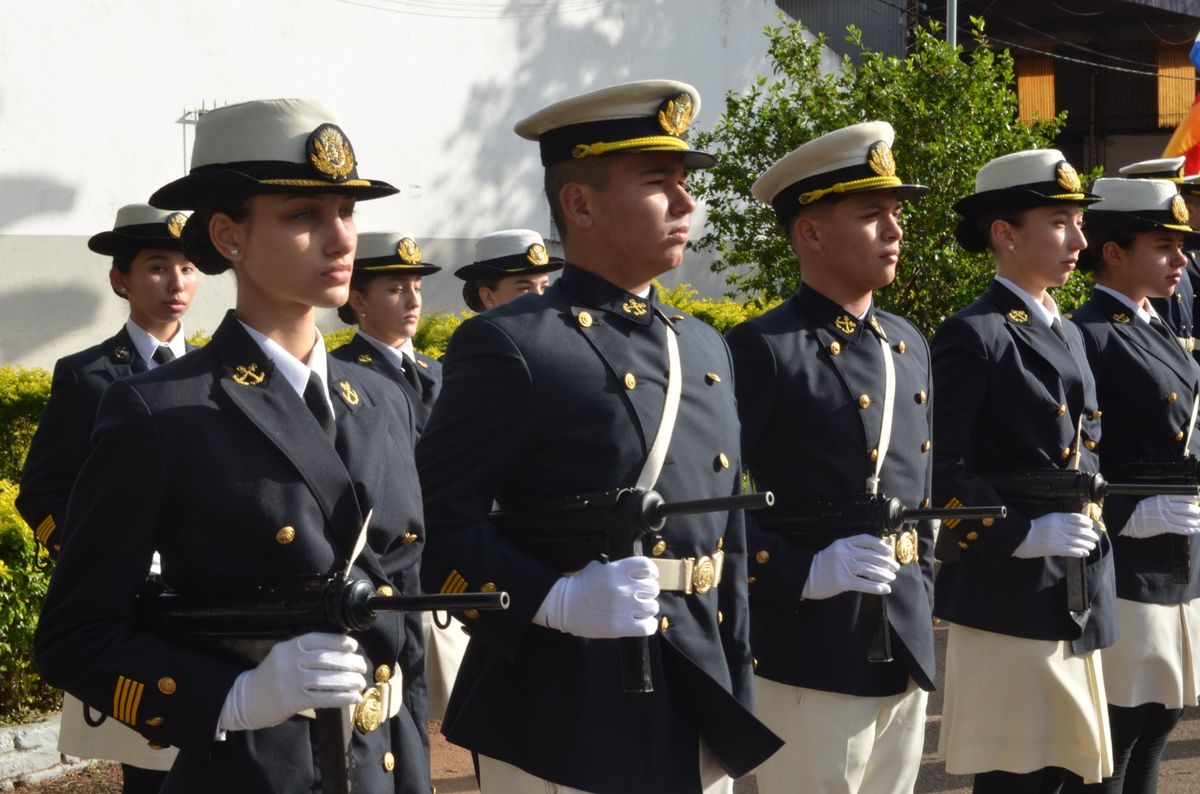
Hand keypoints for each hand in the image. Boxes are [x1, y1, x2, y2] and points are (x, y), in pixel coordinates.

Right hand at [218, 632, 367, 732]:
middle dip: (350, 663)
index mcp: (289, 646)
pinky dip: (342, 697)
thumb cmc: (272, 677)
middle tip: (362, 666)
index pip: (320, 639)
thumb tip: (342, 652)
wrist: (246, 698)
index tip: (354, 647)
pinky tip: (353, 697)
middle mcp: (289, 661)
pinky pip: (323, 698)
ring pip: (327, 678)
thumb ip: (306, 652)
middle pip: (327, 659)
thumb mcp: (284, 656)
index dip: (340, 642)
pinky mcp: (292, 700)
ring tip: (361, 682)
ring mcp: (290, 681)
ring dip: (349, 681)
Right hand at [533, 557, 659, 638]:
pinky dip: (649, 625)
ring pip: (652, 607)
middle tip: (640, 597)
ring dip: (647, 609)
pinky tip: (643, 623)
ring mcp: (623, 608)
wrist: (565, 607)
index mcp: (617, 570)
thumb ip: (617, 568)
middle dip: (647, 593)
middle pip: (652, 588)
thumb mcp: (597, 568)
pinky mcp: (621, 627)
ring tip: (639, 611)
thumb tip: (635, 571)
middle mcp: (622, 588)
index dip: (651, 573)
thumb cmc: (581, 587)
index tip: (648, 578)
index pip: (648, 567)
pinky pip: (648, 626)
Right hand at [801, 534, 898, 600]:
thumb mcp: (836, 551)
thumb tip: (874, 556)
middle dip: (887, 562)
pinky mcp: (842, 581)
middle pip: (872, 556)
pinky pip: (864, 584)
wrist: (805, 576)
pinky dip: (877, 587)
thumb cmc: (822, 565)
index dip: (881, 545)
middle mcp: (845, 553)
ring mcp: (844, 567)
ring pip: (871, 570)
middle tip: (895, 568)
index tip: (889, 551)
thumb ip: (851, 551)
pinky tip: (885, 589)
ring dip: (885, 575)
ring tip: (891, 578)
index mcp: (844, 543)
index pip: (866, 540)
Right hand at [1013, 512, 1097, 558]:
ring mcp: (1059, 539)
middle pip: (1082, 531)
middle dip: (1091, 535)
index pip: (1078, 519)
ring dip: (1088, 545)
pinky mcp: (1056, 549)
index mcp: (1058, 518)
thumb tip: (1078, 524)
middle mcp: (1060, 527)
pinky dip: (1081, 552)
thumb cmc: (1035, 528)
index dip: (1087, 523)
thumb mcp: (1049, 519)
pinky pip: (1073, 551)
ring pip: (1080, 542)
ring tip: (1091, 546)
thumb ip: (1062, 520)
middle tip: (1095, 538)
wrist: (1023, 538)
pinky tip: (1084, 553)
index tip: (1090, 526)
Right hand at [1122, 495, 1199, 538]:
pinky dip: (1190, 529)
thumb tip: (1181, 501)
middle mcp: (1165, 507)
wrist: (1128, 519)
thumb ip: (1166, 500)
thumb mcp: (1153, 500)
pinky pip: (1179, 529)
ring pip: (1185, 519)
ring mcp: (1164, 517)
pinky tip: (1196, 529)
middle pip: (1187, 508)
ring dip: (1196, 521)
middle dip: (1198, 511)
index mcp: (1163, 498)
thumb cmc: (1140, 510)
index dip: (1195, 498)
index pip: (1183, 496)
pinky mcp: (1163, 527)